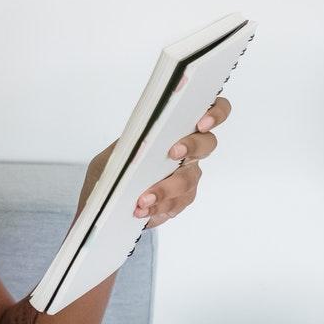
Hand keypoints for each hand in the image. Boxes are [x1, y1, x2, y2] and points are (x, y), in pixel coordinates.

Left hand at [79, 96, 231, 230]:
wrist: (108, 201)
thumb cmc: (116, 170)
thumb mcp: (115, 154)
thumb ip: (129, 145)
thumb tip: (140, 141)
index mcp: (177, 130)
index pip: (210, 112)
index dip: (214, 114)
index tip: (201, 122)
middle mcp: (189, 151)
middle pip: (207, 143)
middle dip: (192, 146)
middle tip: (173, 153)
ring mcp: (188, 176)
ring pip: (188, 180)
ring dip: (166, 189)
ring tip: (143, 199)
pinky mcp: (182, 199)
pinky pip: (178, 203)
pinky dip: (159, 207)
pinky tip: (142, 211)